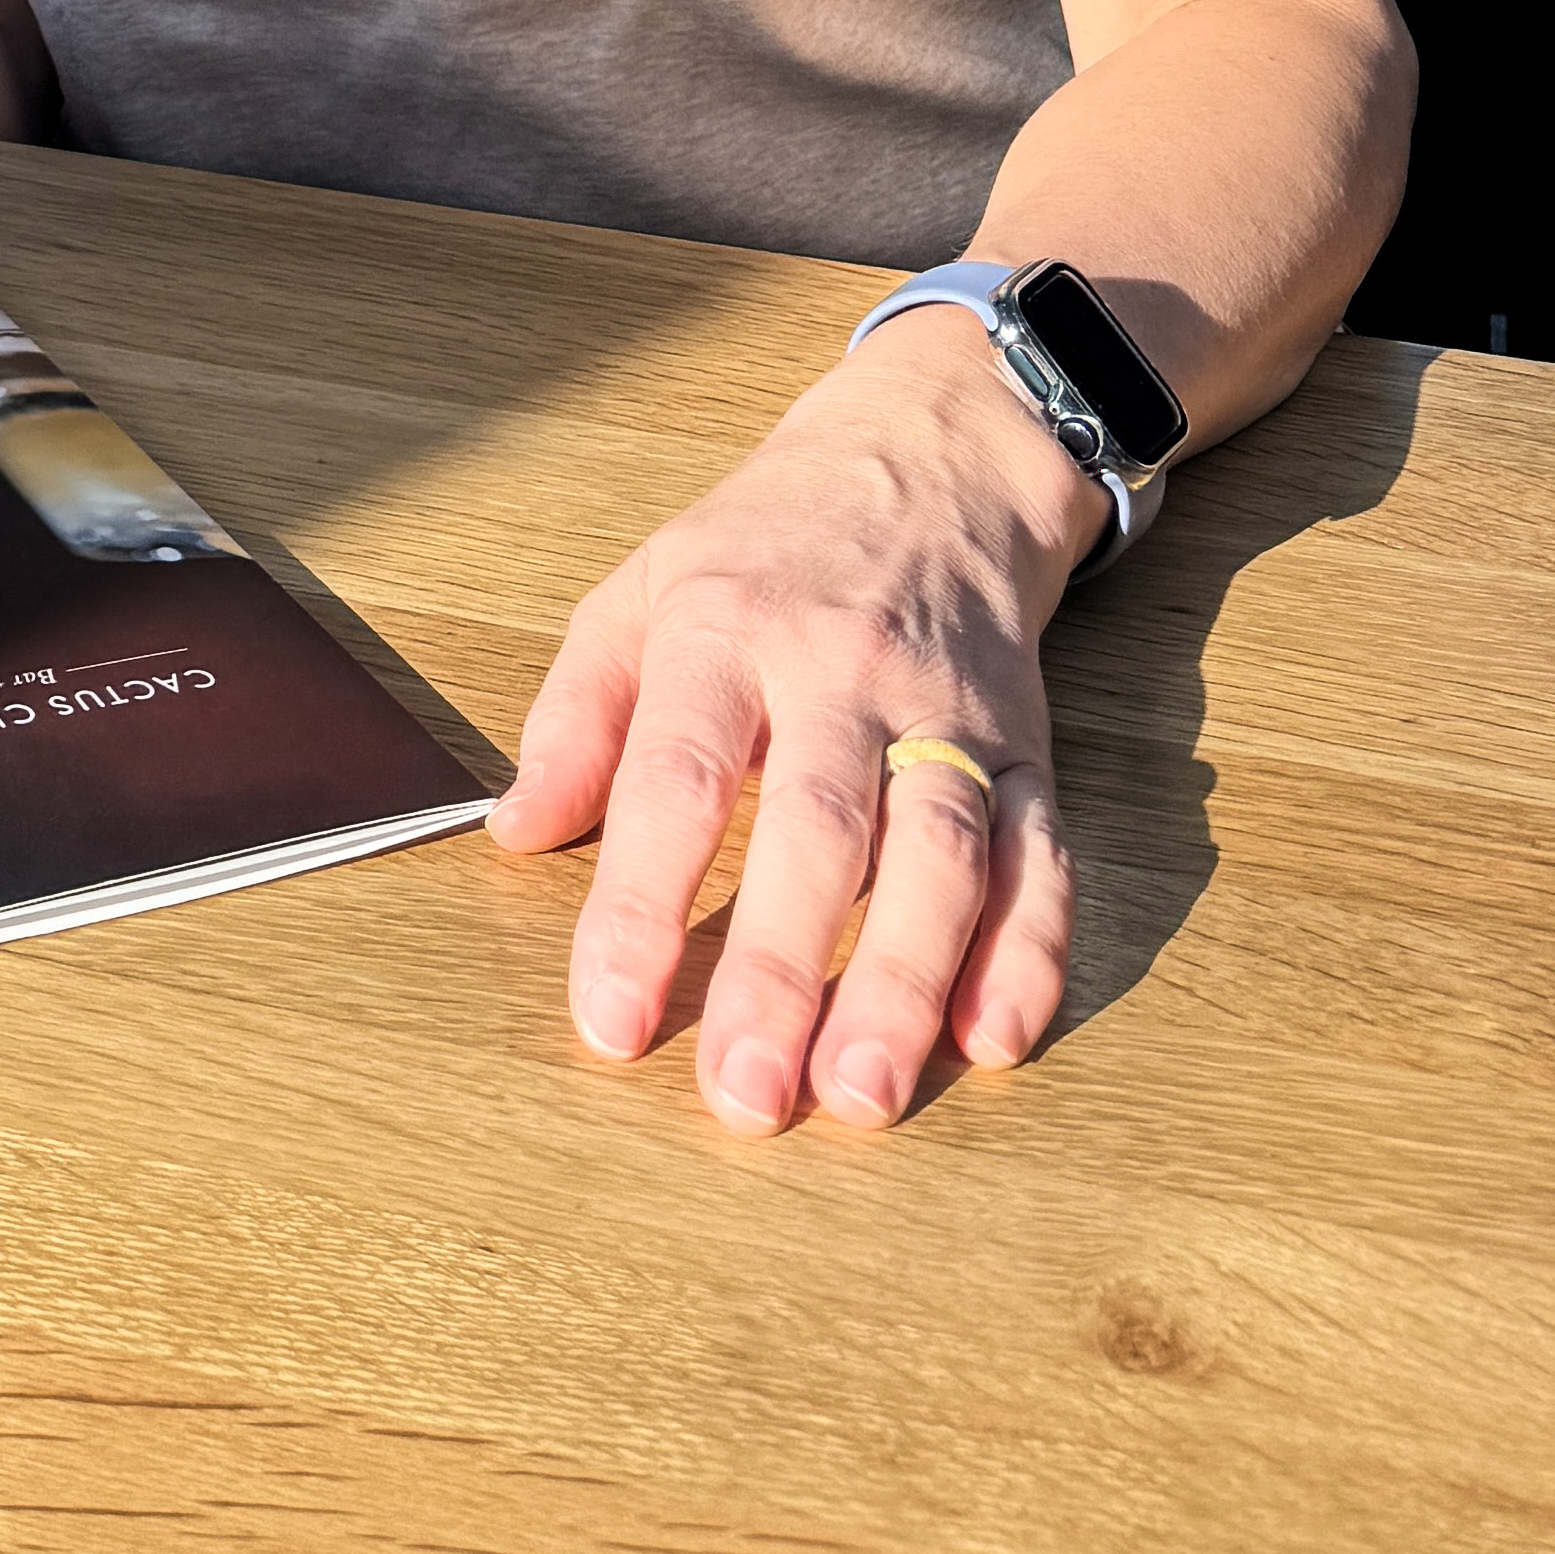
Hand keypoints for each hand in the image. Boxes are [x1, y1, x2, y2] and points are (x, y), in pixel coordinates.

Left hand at [484, 312, 1100, 1133]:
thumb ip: (575, 718)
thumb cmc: (763, 547)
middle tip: (747, 1095)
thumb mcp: (639, 593)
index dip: (639, 905)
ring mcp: (946, 713)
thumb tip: (513, 835)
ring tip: (862, 1096)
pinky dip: (1029, 951)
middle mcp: (842, 673)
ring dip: (906, 983)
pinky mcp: (1030, 749)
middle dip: (782, 971)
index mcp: (724, 632)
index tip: (608, 1020)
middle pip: (818, 830)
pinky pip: (1041, 856)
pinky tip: (996, 1038)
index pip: (675, 779)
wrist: (927, 457)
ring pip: (939, 854)